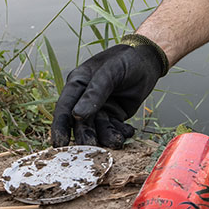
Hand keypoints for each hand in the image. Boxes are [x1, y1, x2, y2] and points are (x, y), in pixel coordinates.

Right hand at [51, 35, 168, 148]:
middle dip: (86, 137)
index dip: (60, 126)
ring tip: (117, 141)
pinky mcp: (114, 115)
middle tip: (92, 148)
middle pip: (80, 123)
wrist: (148, 60)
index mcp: (77, 83)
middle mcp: (85, 98)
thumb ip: (95, 92)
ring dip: (106, 138)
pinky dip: (119, 134)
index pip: (64, 107)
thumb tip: (76, 115)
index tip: (59, 144)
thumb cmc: (126, 60)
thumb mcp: (110, 72)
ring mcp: (100, 108)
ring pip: (98, 129)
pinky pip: (113, 129)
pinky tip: (128, 132)